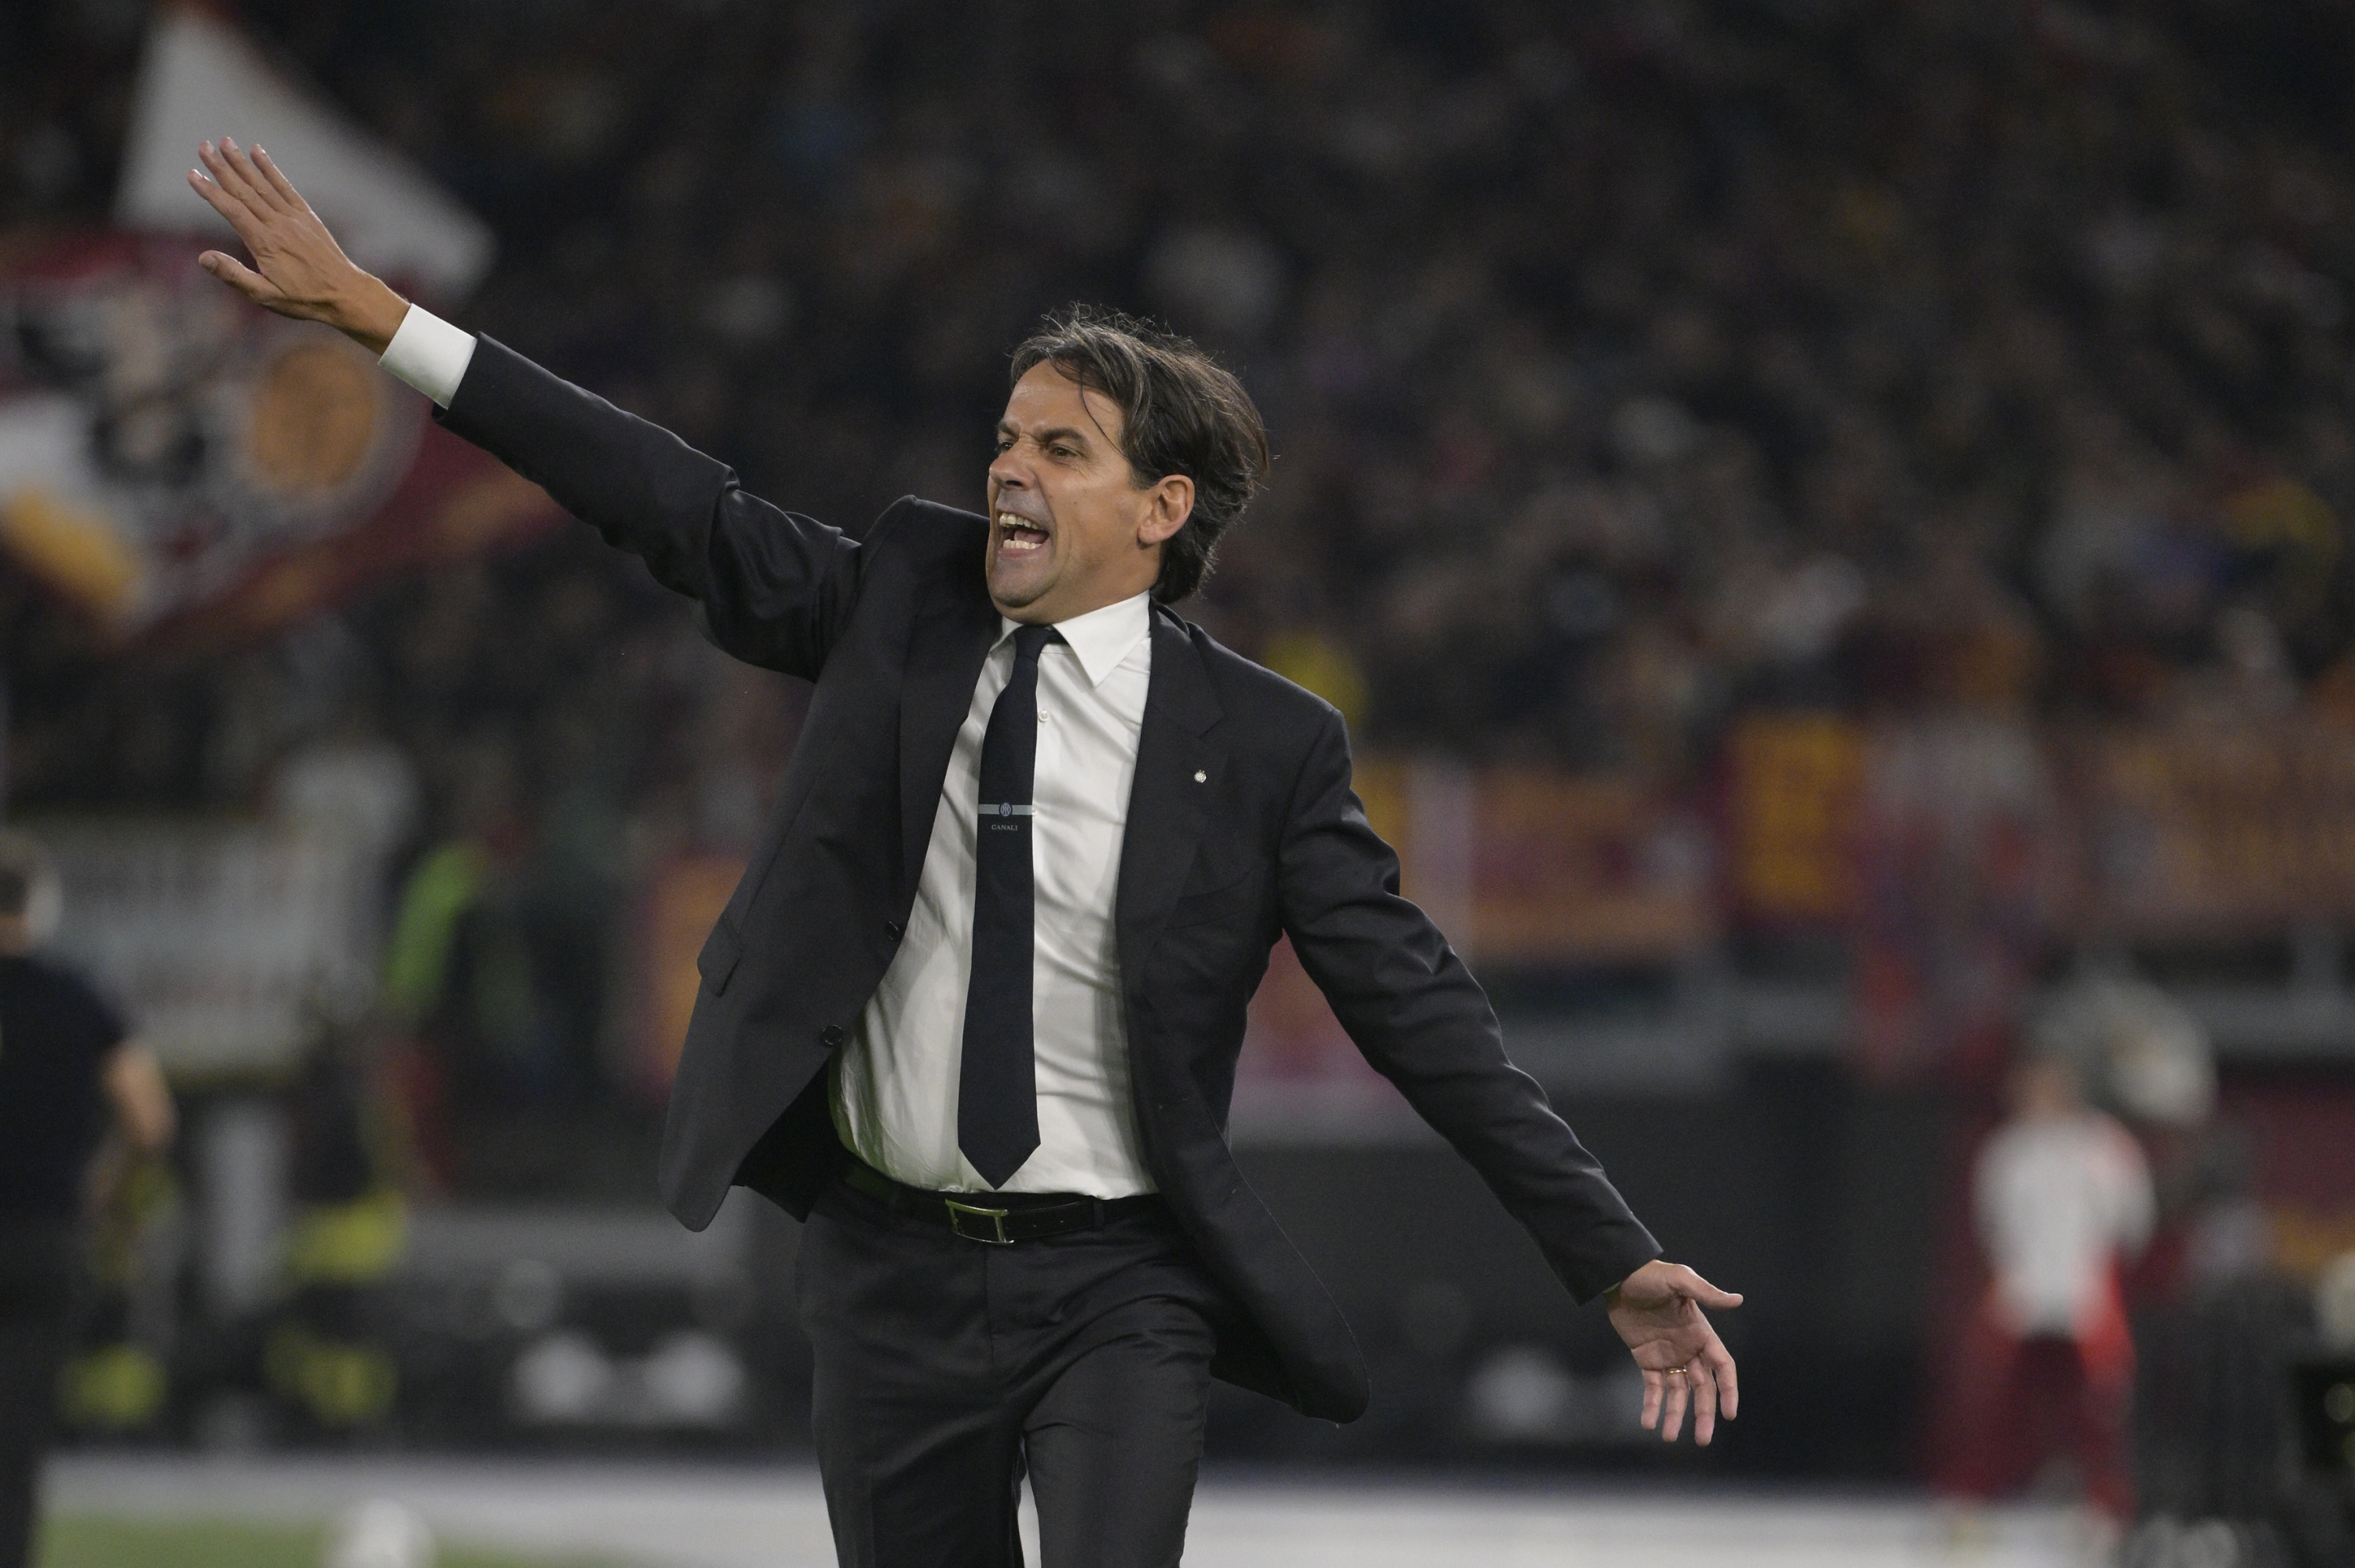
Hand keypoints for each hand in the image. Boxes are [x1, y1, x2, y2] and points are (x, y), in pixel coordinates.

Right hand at [186, 138, 409, 353]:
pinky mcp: (307, 216)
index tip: (192, 174)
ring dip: (242, 162)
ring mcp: (294, 218)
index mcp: (264, 243)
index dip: (210, 191)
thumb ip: (234, 275)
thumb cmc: (305, 299)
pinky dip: (270, 169)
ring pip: (263, 185)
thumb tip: (203, 258)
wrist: (346, 293)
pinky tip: (258, 152)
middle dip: (221, 168)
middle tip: (202, 146)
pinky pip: (285, 187)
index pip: (231, 210)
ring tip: (225, 142)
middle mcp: (278, 225)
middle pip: (244, 191)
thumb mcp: (266, 296)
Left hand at [1605, 1258, 1741, 1444]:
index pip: (1723, 1367)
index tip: (1729, 1414)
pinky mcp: (1647, 1360)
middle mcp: (1689, 1349)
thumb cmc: (1651, 1275)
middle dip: (1704, 1414)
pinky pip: (1653, 1388)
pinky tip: (1648, 1423)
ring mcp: (1669, 1357)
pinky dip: (1652, 1406)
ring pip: (1678, 1394)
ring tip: (1668, 1438)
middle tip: (1702, 1440)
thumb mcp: (1679, 1280)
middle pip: (1703, 1389)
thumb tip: (1738, 1300)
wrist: (1618, 1278)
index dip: (1729, 1390)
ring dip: (1675, 1416)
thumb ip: (1706, 1294)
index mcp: (1702, 1334)